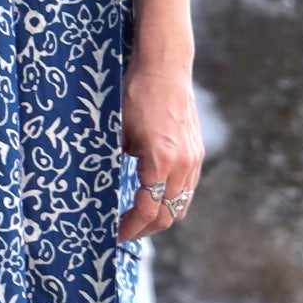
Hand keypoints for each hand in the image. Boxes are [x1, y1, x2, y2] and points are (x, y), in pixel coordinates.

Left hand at [117, 57, 203, 242]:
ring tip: (138, 219)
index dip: (131, 227)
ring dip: (161, 216)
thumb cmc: (137, 94)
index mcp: (161, 161)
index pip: (148, 210)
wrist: (165, 68)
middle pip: (169, 214)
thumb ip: (117, 161)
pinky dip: (172, 200)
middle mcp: (183, 164)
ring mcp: (193, 159)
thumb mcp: (118, 130)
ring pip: (181, 204)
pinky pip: (187, 188)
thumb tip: (106, 187)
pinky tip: (154, 197)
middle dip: (146, 228)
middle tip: (124, 231)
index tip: (116, 234)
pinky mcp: (196, 152)